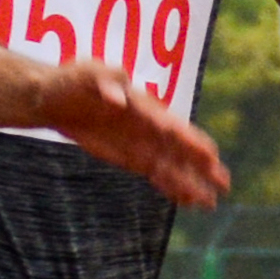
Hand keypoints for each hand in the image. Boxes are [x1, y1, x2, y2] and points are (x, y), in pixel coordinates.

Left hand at [30, 56, 226, 206]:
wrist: (55, 97)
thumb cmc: (74, 79)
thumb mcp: (88, 74)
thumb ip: (106, 84)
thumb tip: (119, 99)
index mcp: (145, 105)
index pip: (172, 126)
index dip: (190, 142)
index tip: (209, 156)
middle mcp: (149, 125)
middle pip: (181, 150)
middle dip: (202, 167)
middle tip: (224, 184)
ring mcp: (141, 143)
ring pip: (172, 167)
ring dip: (191, 184)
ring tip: (210, 204)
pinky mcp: (130, 156)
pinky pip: (156, 173)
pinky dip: (171, 186)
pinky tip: (187, 200)